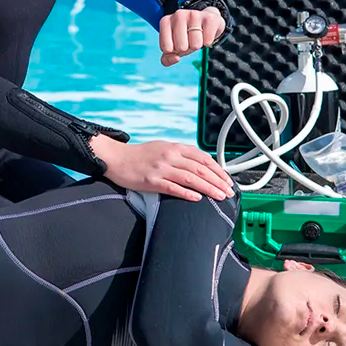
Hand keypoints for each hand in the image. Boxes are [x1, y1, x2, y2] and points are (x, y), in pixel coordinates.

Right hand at [88, 136, 230, 200]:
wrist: (117, 158)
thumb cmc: (140, 155)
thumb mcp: (163, 148)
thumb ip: (181, 155)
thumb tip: (201, 165)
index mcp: (175, 147)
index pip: (203, 158)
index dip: (218, 170)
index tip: (228, 180)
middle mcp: (170, 156)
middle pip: (200, 169)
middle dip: (218, 181)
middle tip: (229, 191)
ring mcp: (161, 168)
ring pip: (191, 178)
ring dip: (208, 188)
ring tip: (220, 196)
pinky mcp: (152, 181)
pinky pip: (173, 188)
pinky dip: (187, 193)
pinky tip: (198, 198)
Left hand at [159, 7, 225, 66]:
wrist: (206, 22)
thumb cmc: (187, 36)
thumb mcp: (174, 47)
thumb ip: (167, 58)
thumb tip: (176, 58)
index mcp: (165, 21)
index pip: (166, 48)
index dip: (173, 51)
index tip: (176, 43)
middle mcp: (178, 15)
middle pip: (181, 47)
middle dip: (187, 48)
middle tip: (189, 40)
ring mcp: (193, 14)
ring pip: (195, 45)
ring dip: (198, 45)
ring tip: (198, 36)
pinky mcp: (208, 18)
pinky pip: (207, 41)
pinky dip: (207, 43)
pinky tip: (206, 34)